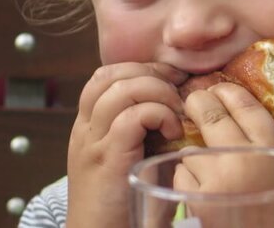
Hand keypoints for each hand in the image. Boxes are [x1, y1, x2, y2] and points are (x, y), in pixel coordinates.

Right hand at [65, 62, 187, 227]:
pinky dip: (159, 115)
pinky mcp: (107, 159)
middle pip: (112, 74)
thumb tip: (187, 102)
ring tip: (177, 113)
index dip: (143, 69)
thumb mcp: (136, 157)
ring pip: (122, 88)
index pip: (107, 75)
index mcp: (89, 126)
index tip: (173, 80)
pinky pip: (132, 116)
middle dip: (152, 74)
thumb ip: (148, 129)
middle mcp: (85, 129)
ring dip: (158, 92)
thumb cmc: (127, 205)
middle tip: (179, 90)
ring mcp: (93, 142)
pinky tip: (174, 131)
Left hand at [174, 83, 273, 225]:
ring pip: (191, 149)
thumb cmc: (269, 215)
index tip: (219, 90)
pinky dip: (185, 180)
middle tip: (193, 102)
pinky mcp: (195, 198)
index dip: (229, 93)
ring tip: (207, 174)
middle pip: (212, 116)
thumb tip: (233, 115)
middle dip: (198, 104)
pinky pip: (181, 174)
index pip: (247, 106)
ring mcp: (217, 178)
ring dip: (193, 157)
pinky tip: (198, 193)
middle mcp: (244, 159)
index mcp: (271, 151)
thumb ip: (259, 148)